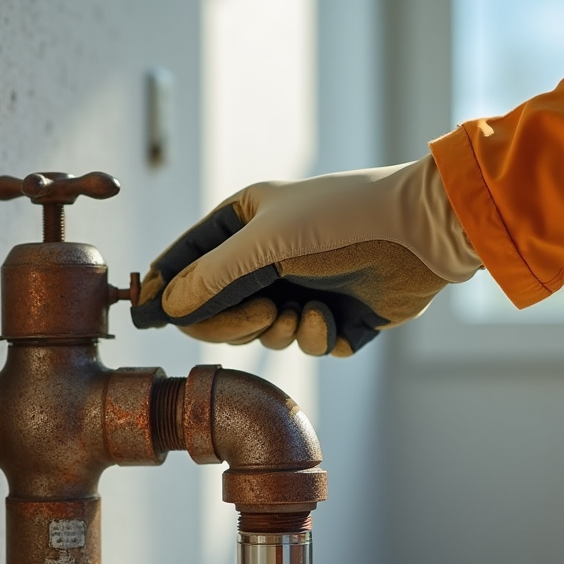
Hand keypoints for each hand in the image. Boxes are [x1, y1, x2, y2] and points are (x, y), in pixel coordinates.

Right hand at [131, 155, 480, 355]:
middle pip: (218, 309)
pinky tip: (330, 319)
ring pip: (260, 333)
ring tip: (301, 312)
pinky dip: (313, 337)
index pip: (189, 260)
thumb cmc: (342, 220)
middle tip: (263, 311)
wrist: (419, 234)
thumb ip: (211, 275)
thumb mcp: (266, 242)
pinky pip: (303, 343)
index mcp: (246, 222)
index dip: (166, 287)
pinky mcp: (333, 317)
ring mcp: (301, 287)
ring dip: (276, 330)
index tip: (144, 314)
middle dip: (236, 318)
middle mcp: (269, 256)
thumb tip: (168, 306)